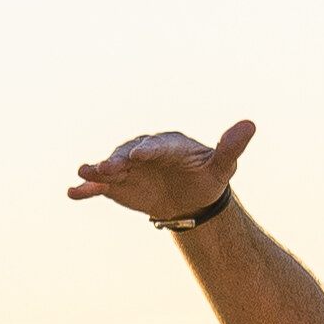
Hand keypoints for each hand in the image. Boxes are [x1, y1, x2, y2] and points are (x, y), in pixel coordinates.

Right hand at [68, 119, 255, 224]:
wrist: (190, 198)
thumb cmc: (207, 177)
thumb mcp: (222, 166)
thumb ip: (230, 147)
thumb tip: (250, 124)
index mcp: (169, 145)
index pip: (158, 146)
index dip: (148, 150)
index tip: (139, 155)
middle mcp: (144, 152)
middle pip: (129, 154)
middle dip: (118, 159)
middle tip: (108, 167)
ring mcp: (128, 168)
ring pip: (111, 167)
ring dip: (98, 170)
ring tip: (87, 173)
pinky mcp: (116, 185)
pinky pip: (99, 186)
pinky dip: (85, 188)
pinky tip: (72, 193)